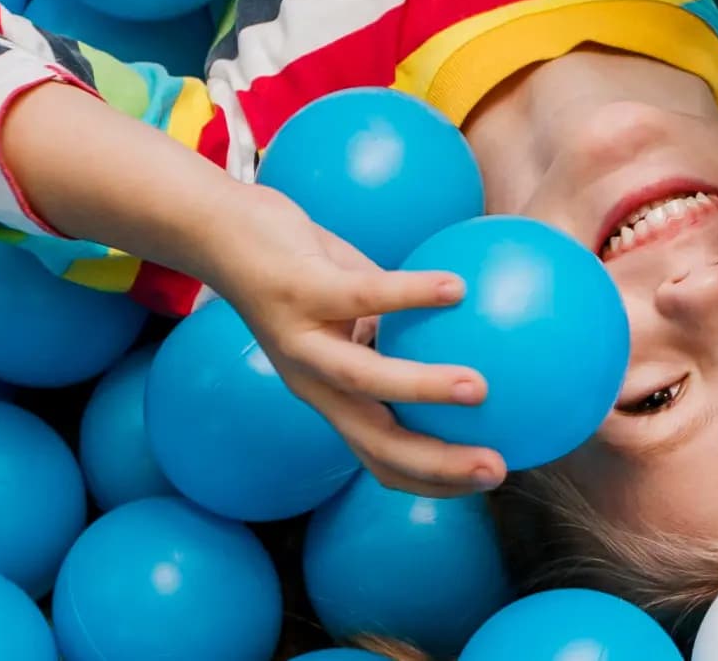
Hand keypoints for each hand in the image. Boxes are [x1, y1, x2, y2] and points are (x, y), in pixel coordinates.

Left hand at [197, 186, 504, 496]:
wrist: (222, 233)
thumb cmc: (302, 274)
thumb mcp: (353, 316)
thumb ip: (398, 334)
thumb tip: (473, 337)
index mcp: (330, 396)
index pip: (382, 461)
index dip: (432, 484)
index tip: (487, 483)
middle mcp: (312, 382)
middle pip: (376, 445)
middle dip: (438, 465)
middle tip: (496, 470)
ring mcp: (301, 340)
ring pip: (362, 378)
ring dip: (421, 388)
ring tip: (477, 389)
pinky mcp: (298, 291)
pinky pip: (363, 295)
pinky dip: (411, 295)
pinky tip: (456, 288)